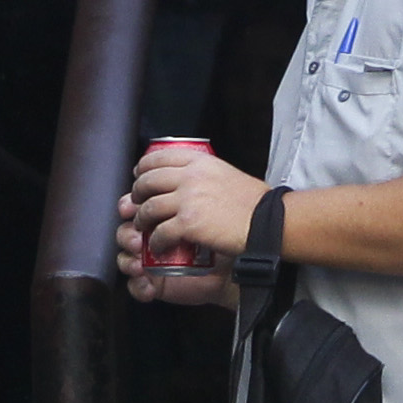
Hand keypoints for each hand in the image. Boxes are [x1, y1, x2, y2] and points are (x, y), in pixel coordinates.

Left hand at [117, 144, 263, 303]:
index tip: (140, 175)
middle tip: (136, 202)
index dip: (144, 167)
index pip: (159, 157)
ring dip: (141, 219)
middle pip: (148, 180)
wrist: (266, 221)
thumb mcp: (227, 173)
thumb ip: (205, 173)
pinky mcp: (188, 224)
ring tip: (143, 227)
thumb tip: (189, 181)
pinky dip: (155, 241)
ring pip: (149, 207)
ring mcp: (187, 200)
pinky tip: (159, 245)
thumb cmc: (253, 202)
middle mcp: (190, 177)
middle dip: (137, 193)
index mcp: (200, 162)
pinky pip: (160, 232)